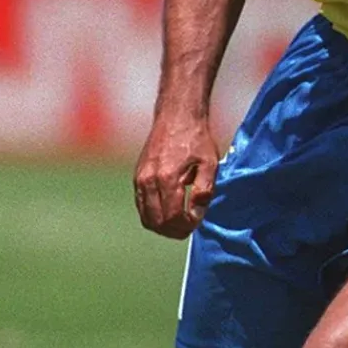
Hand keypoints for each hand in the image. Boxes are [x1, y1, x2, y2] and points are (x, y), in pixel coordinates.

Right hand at [134, 112, 218, 238]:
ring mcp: (139, 179)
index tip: (197, 222)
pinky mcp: (137, 178)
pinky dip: (154, 216)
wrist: (176, 117)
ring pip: (146, 218)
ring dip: (163, 227)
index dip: (186, 225)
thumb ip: (204, 189)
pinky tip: (169, 212)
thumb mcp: (210, 163)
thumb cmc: (196, 138)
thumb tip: (196, 213)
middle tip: (189, 228)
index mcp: (167, 177)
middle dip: (174, 231)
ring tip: (180, 224)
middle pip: (157, 222)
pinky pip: (142, 206)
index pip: (173, 216)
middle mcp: (148, 181)